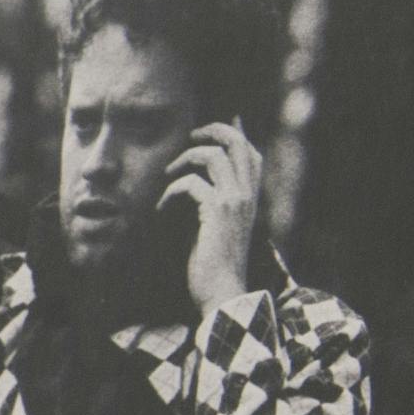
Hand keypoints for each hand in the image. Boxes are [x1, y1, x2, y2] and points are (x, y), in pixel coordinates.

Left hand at [162, 121, 264, 314]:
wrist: (223, 290)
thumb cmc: (214, 261)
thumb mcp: (217, 224)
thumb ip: (213, 199)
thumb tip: (196, 179)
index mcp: (251, 196)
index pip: (252, 152)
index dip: (235, 132)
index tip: (215, 123)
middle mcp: (249, 194)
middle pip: (238, 143)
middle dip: (212, 130)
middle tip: (190, 136)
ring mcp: (236, 201)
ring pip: (214, 156)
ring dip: (184, 159)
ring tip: (168, 174)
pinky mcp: (217, 211)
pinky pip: (191, 184)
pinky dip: (171, 192)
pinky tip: (161, 209)